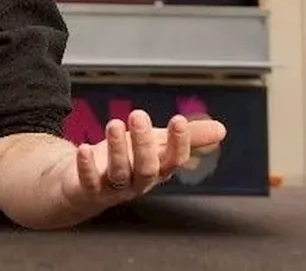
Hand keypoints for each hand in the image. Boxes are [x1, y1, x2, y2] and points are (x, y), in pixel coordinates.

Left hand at [62, 110, 226, 212]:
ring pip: (119, 173)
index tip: (179, 120)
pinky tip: (83, 148)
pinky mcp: (88, 190)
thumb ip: (186, 138)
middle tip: (138, 115)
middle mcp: (138, 182)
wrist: (83, 186)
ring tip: (114, 123)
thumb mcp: (155, 146)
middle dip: (145, 143)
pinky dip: (86, 167)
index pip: (174, 160)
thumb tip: (221, 130)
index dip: (178, 143)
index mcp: (157, 170)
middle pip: (147, 168)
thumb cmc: (124, 162)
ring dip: (117, 149)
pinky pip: (89, 182)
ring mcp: (113, 189)